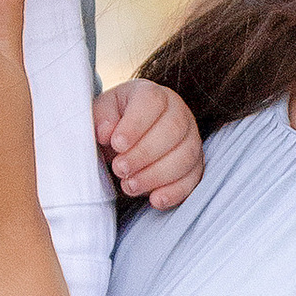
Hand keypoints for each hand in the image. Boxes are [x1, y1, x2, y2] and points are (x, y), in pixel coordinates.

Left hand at [96, 76, 204, 210]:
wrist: (125, 138)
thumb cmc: (113, 123)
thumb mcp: (100, 114)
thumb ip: (101, 118)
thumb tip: (107, 132)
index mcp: (152, 95)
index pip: (152, 102)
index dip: (135, 124)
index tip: (116, 144)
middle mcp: (178, 112)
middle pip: (173, 130)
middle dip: (144, 154)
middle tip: (119, 169)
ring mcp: (191, 138)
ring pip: (186, 156)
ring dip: (156, 175)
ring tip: (129, 185)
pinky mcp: (195, 164)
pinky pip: (194, 178)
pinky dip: (175, 192)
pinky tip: (155, 200)